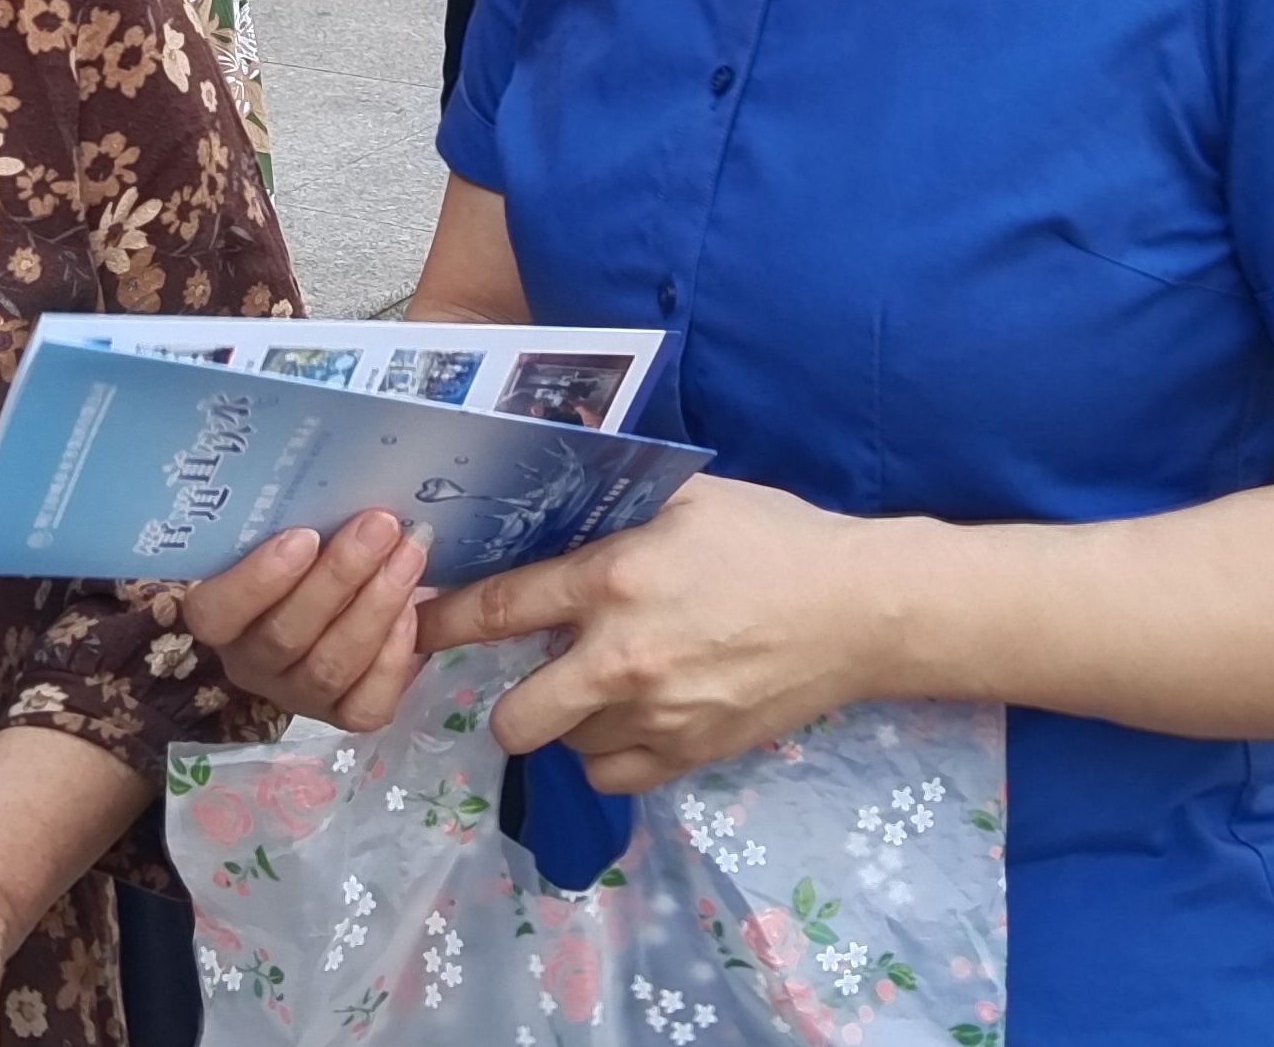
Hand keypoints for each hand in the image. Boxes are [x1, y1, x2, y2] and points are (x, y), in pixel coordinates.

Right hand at [180, 510, 428, 729]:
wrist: (350, 587)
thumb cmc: (312, 544)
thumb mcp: (292, 525)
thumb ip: (297, 512)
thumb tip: (332, 463)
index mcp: (222, 615)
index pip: (216, 612)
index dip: (257, 580)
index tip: (303, 535)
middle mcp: (252, 663)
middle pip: (286, 635)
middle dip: (339, 577)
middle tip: (381, 525)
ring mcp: (297, 695)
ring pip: (329, 667)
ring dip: (376, 606)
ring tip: (411, 553)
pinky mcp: (343, 716)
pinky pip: (365, 705)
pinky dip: (392, 660)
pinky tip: (413, 615)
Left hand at [413, 476, 881, 793]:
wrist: (860, 610)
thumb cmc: (772, 537)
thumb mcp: (686, 498)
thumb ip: (612, 508)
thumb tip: (547, 500)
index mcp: (614, 579)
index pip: (498, 609)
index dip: (442, 621)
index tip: (413, 626)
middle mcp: (623, 658)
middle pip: (515, 717)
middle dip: (504, 700)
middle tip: (527, 674)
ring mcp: (658, 718)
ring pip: (566, 747)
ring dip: (568, 721)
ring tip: (600, 685)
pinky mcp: (690, 756)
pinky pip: (612, 775)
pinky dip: (609, 753)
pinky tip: (631, 717)